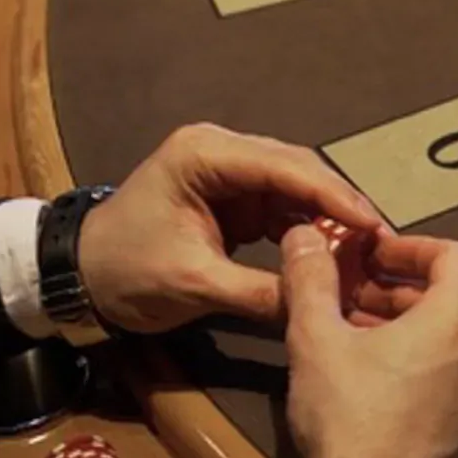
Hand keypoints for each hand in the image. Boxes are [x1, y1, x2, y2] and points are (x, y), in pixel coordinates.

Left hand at [77, 123, 383, 332]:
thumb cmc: (123, 272)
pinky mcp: (233, 199)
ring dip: (327, 217)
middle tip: (379, 239)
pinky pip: (283, 208)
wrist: (77, 279)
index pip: (284, 167)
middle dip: (338, 204)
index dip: (333, 194)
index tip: (372, 224)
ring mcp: (228, 173)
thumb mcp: (191, 284)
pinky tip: (333, 251)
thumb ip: (256, 291)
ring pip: (295, 188)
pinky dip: (307, 229)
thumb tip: (315, 306)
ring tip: (365, 248)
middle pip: (297, 170)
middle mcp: (221, 151)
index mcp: (204, 156)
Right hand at [281, 224, 457, 457]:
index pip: (452, 254)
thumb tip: (304, 234)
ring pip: (448, 336)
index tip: (371, 253)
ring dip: (404, 324)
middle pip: (450, 296)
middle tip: (350, 293)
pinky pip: (450, 371)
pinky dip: (417, 358)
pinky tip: (370, 374)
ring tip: (351, 331)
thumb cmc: (349, 416)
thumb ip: (311, 278)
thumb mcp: (316, 338)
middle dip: (398, 288)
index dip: (409, 245)